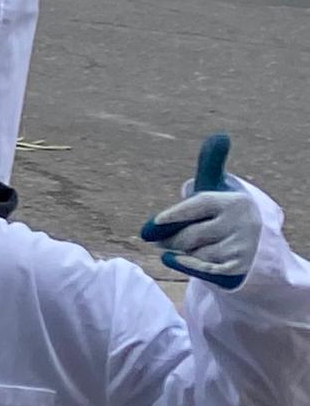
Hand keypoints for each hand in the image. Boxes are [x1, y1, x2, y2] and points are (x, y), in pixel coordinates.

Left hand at [143, 130, 263, 288]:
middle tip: (157, 238)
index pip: (197, 206)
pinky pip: (203, 269)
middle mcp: (241, 224)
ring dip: (181, 251)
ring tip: (185, 245)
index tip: (153, 224)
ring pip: (193, 252)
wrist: (253, 243)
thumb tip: (220, 135)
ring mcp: (241, 248)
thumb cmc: (222, 210)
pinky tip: (170, 259)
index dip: (174, 215)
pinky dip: (184, 265)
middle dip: (169, 238)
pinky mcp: (238, 268)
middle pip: (189, 235)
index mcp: (232, 201)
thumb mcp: (216, 187)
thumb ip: (210, 163)